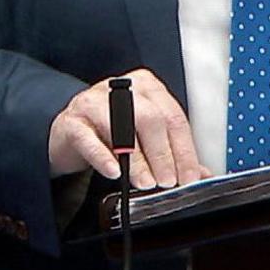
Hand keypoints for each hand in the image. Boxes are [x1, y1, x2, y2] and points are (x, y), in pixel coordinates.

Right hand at [48, 68, 207, 189]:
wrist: (68, 133)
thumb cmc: (110, 132)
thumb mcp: (144, 138)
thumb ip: (172, 152)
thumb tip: (200, 175)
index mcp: (147, 87)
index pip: (173, 116)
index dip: (184, 149)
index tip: (189, 176)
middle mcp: (121, 89)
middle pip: (150, 118)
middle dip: (162, 154)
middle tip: (168, 182)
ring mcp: (94, 103)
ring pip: (120, 126)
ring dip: (137, 159)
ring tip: (146, 182)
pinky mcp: (71, 122)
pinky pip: (88, 139)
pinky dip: (103, 157)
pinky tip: (113, 172)